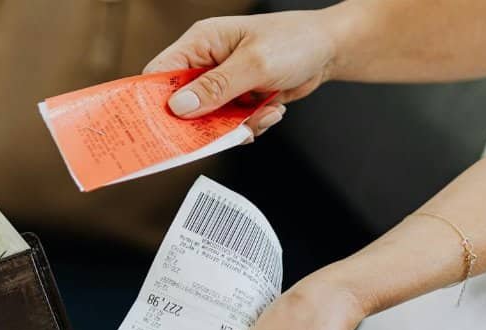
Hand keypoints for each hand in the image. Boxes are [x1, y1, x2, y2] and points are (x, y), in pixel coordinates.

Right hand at [144, 11, 338, 134]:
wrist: (329, 49)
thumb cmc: (295, 41)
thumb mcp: (255, 64)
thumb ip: (216, 87)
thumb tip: (180, 107)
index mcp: (201, 42)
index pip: (160, 73)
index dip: (156, 102)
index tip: (162, 128)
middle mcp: (206, 62)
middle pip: (182, 104)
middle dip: (204, 122)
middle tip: (223, 132)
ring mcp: (222, 82)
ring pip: (208, 120)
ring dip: (234, 126)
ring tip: (260, 114)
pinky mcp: (237, 98)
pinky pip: (230, 124)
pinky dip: (249, 125)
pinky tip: (270, 110)